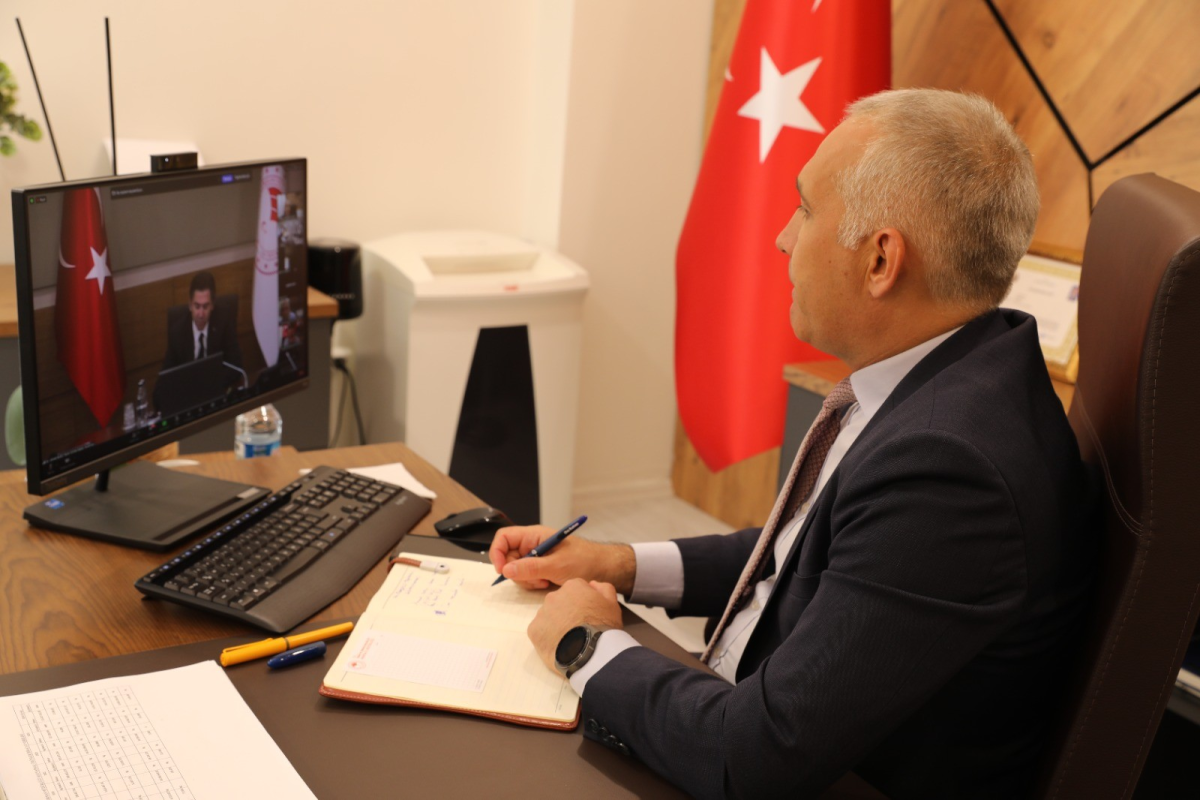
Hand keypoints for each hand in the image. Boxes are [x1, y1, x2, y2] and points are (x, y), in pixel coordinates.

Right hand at [488, 525, 635, 594]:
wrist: (604, 569)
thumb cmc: (585, 560)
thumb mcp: (557, 565)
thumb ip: (531, 568)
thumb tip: (507, 569)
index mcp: (534, 535)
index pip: (504, 537)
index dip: (497, 552)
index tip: (502, 570)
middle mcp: (532, 544)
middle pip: (507, 556)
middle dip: (516, 571)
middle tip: (533, 579)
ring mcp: (536, 557)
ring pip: (516, 570)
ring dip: (527, 580)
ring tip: (545, 581)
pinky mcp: (540, 569)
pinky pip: (526, 577)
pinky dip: (533, 583)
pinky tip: (547, 584)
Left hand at [528, 579, 622, 671]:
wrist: (590, 652)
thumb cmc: (603, 626)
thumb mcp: (612, 603)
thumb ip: (603, 588)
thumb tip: (592, 584)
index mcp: (572, 586)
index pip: (575, 590)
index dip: (583, 603)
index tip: (588, 615)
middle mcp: (553, 595)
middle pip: (560, 602)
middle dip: (567, 612)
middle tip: (579, 627)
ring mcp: (542, 613)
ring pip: (548, 616)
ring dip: (556, 624)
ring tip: (569, 639)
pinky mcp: (533, 630)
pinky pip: (540, 631)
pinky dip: (547, 637)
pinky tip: (559, 645)